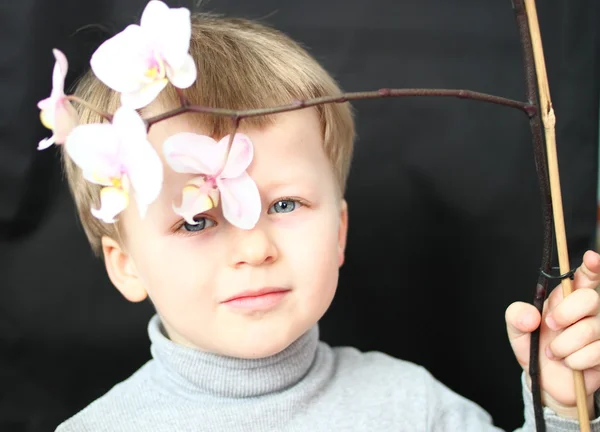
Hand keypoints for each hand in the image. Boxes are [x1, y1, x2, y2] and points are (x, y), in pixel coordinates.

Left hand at [506, 250, 599, 418]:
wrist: (545, 380)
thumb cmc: (534, 347)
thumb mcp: (517, 329)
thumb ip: (516, 316)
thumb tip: (531, 316)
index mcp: (566, 298)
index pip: (586, 277)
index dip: (592, 266)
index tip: (592, 257)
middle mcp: (587, 311)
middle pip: (589, 298)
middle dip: (565, 314)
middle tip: (550, 326)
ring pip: (589, 330)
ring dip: (563, 345)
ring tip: (554, 352)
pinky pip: (595, 352)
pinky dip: (573, 361)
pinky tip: (569, 363)